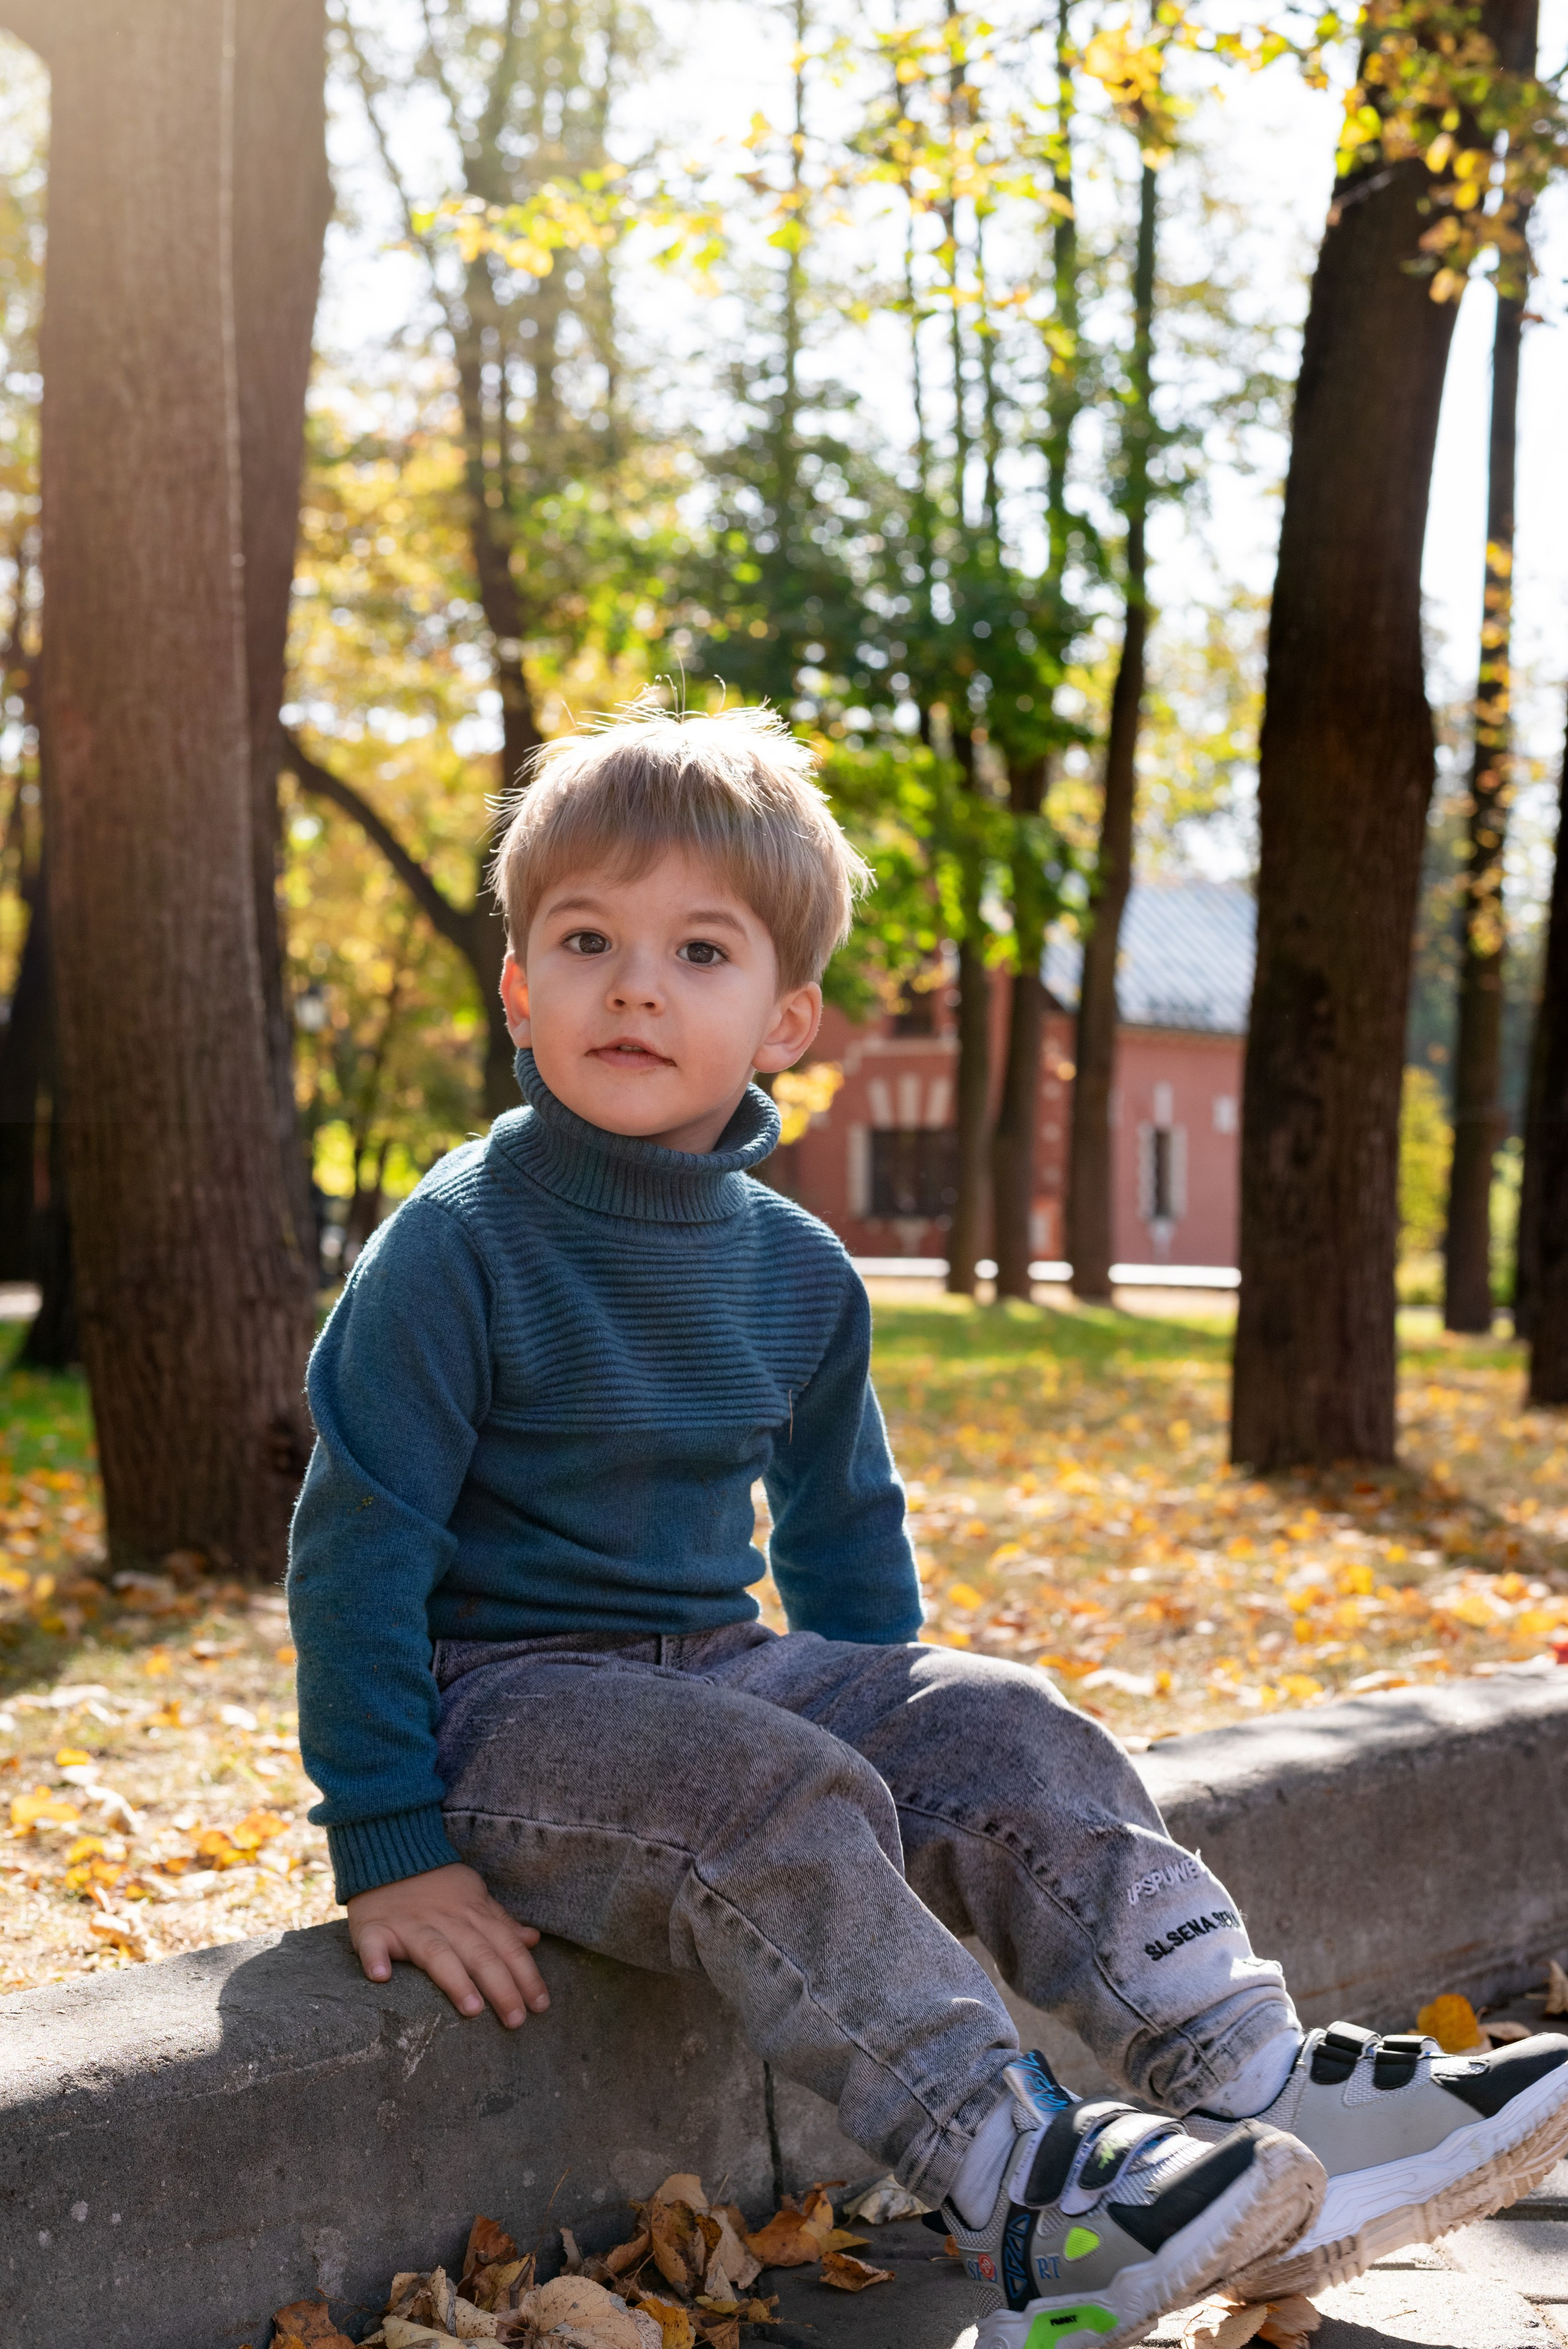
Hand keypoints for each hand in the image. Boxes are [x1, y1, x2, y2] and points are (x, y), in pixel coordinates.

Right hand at [347, 1861, 549, 2027]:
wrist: (390, 1853)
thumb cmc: (436, 1886)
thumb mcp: (474, 1896)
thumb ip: (501, 1921)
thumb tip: (532, 1940)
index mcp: (473, 1914)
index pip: (506, 1946)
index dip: (526, 1975)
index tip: (541, 2005)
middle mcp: (447, 1921)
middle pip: (480, 1955)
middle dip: (502, 1987)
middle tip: (517, 2020)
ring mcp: (410, 1925)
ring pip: (437, 1952)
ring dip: (455, 1979)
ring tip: (471, 2008)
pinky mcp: (374, 1928)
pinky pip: (374, 1943)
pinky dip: (376, 1958)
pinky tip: (380, 1976)